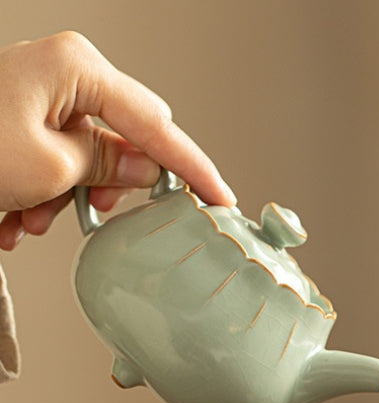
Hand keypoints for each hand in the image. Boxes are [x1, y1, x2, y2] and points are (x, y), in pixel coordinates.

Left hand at [0, 31, 235, 249]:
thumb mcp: (48, 166)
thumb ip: (109, 166)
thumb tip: (146, 169)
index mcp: (77, 69)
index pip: (157, 125)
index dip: (192, 168)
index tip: (220, 198)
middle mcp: (63, 74)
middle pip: (123, 137)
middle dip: (111, 186)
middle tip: (96, 214)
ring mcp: (41, 94)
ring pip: (87, 156)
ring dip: (68, 198)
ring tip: (31, 219)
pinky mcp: (22, 114)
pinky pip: (57, 158)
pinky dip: (43, 193)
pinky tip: (14, 213)